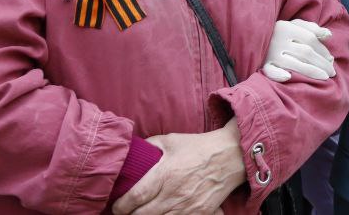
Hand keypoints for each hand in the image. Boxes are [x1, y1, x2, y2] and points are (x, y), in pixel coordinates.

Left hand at [112, 120, 245, 214]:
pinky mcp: (199, 214)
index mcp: (165, 174)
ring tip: (143, 213)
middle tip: (127, 212)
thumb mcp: (172, 140)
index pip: (135, 197)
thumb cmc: (199, 147)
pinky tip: (162, 214)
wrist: (231, 156)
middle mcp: (174, 194)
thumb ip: (150, 146)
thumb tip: (134, 152)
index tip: (117, 206)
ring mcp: (187, 207)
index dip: (121, 206)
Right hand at [261, 18, 334, 82]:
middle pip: (305, 52)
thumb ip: (311, 28)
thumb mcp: (293, 25)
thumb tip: (328, 36)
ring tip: (324, 78)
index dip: (323, 50)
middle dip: (321, 63)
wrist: (251, 36)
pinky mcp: (262, 65)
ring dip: (311, 71)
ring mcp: (270, 53)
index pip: (310, 39)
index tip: (331, 60)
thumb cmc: (279, 32)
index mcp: (286, 27)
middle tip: (332, 72)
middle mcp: (279, 39)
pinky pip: (270, 71)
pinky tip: (288, 78)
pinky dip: (278, 74)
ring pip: (294, 63)